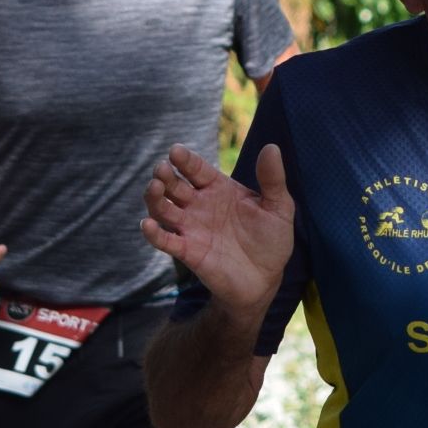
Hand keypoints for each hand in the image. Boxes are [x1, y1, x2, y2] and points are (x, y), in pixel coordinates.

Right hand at [141, 143, 294, 316]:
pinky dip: (154, 233)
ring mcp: (191, 228)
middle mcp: (199, 205)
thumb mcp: (279, 208)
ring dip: (155, 198)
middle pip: (174, 185)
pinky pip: (165, 241)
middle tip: (162, 169)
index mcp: (218, 189)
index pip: (196, 169)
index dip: (185, 160)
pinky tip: (148, 224)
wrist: (265, 279)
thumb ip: (273, 180)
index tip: (176, 151)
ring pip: (163, 209)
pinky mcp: (187, 252)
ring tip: (155, 188)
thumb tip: (271, 147)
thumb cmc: (271, 240)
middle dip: (165, 175)